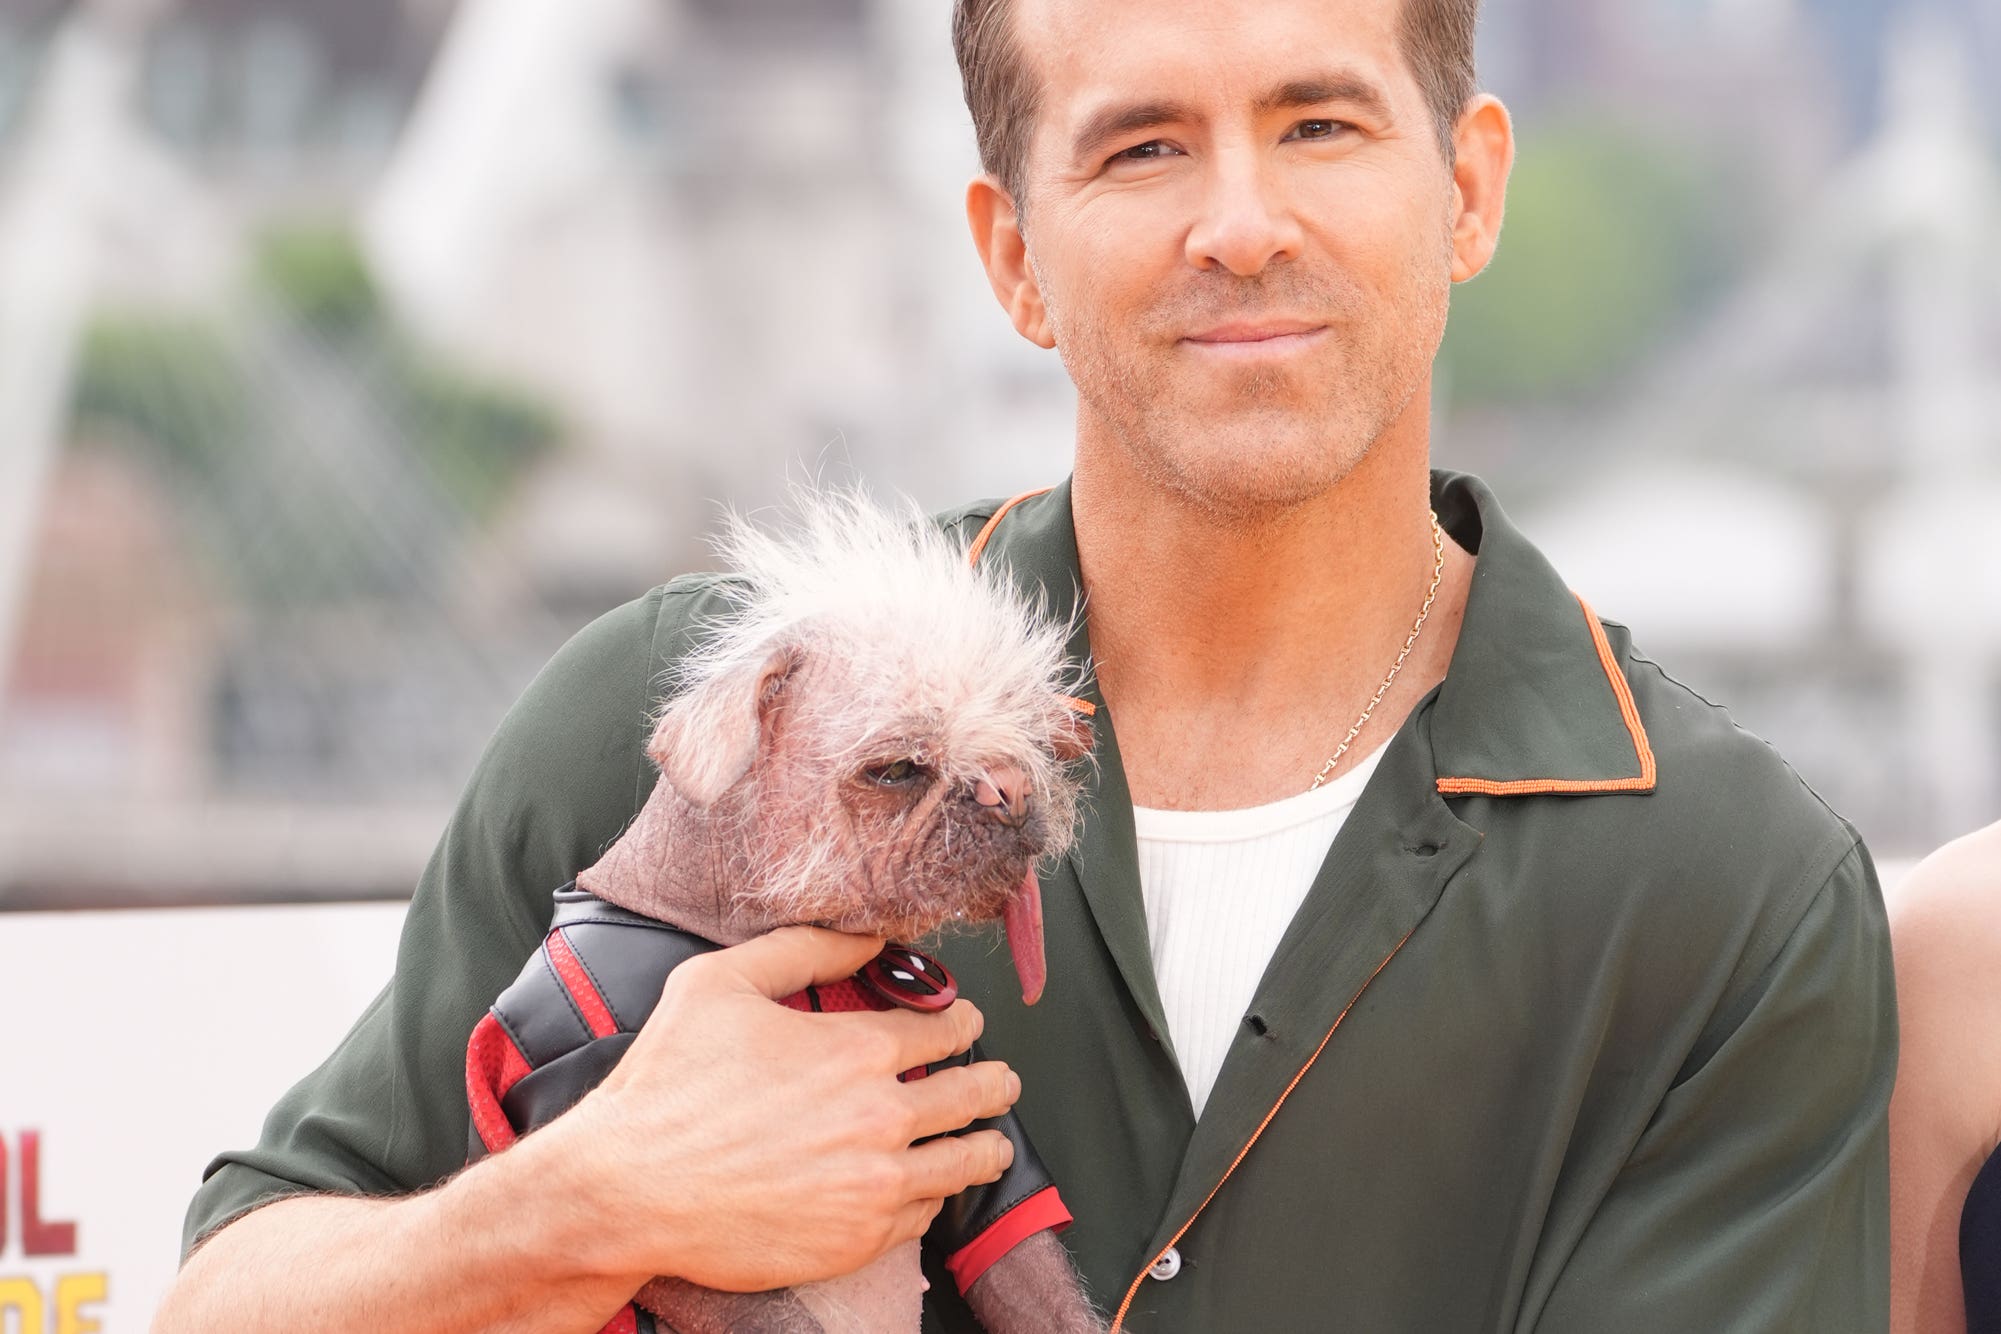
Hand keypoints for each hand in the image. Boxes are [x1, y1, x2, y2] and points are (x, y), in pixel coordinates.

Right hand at [534, 925, 1021, 1292]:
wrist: (628, 1188)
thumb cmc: (666, 1084)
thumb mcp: (721, 983)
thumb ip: (804, 948)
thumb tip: (868, 936)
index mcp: (856, 1050)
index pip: (941, 1029)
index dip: (961, 1022)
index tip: (966, 1022)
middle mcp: (880, 1116)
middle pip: (970, 1094)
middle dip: (994, 1083)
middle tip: (1002, 1082)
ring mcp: (874, 1183)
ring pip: (961, 1162)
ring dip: (986, 1147)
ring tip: (995, 1144)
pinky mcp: (857, 1238)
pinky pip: (922, 1215)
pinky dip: (935, 1198)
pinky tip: (933, 1190)